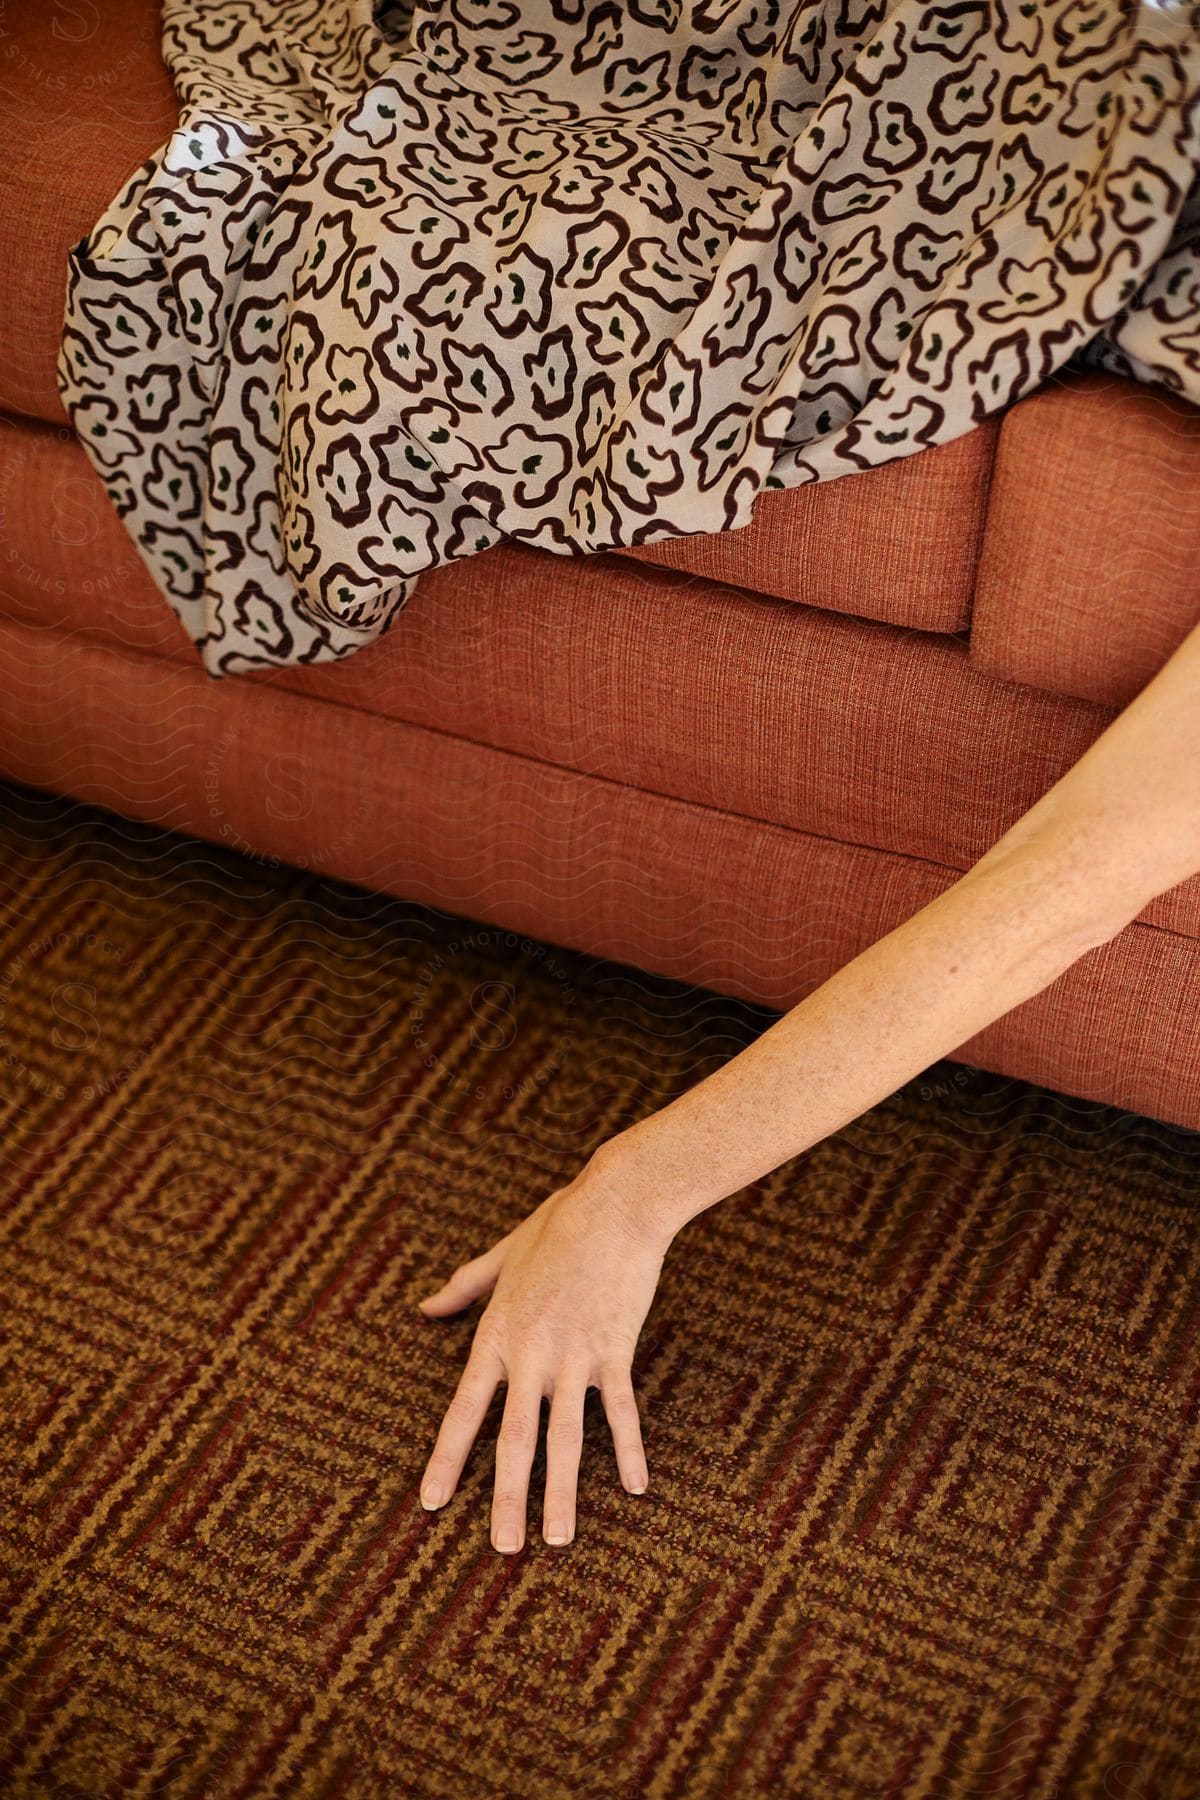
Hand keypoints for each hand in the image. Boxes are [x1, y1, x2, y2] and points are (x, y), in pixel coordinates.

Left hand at [415, 1152, 671, 1551]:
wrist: (614, 1204)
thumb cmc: (556, 1225)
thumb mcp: (501, 1257)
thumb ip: (463, 1288)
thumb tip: (425, 1308)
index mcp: (497, 1335)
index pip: (464, 1410)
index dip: (447, 1459)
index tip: (432, 1503)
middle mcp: (531, 1355)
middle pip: (514, 1440)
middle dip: (507, 1499)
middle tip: (502, 1549)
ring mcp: (575, 1356)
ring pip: (566, 1438)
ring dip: (563, 1493)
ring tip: (559, 1540)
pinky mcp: (615, 1351)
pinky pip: (622, 1411)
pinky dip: (628, 1450)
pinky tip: (636, 1487)